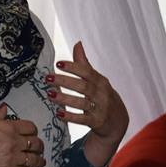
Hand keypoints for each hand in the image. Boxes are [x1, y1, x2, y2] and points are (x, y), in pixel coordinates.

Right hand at [0, 105, 44, 166]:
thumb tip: (4, 109)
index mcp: (7, 127)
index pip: (30, 127)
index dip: (32, 130)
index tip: (31, 133)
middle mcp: (12, 141)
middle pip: (35, 143)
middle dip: (38, 145)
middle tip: (37, 148)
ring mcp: (11, 157)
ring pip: (34, 159)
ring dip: (39, 161)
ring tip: (40, 162)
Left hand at [46, 41, 128, 166]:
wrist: (118, 121)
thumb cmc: (103, 97)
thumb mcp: (97, 80)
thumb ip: (84, 64)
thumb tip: (77, 44)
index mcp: (101, 81)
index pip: (87, 72)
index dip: (73, 67)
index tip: (58, 64)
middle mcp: (102, 94)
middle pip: (83, 86)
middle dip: (64, 81)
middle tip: (48, 78)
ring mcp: (100, 108)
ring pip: (82, 102)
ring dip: (65, 99)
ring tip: (50, 95)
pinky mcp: (97, 122)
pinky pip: (83, 119)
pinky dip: (71, 117)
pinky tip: (59, 114)